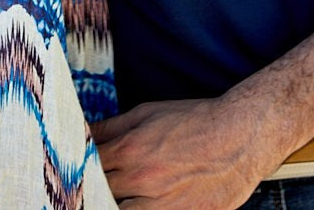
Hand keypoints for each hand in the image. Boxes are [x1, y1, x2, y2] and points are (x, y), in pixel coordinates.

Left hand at [91, 95, 288, 208]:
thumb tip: (83, 134)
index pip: (86, 167)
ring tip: (112, 199)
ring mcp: (163, 204)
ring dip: (112, 206)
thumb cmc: (195, 121)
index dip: (76, 171)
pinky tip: (138, 205)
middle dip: (91, 191)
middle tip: (87, 190)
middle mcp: (142, 180)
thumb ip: (111, 127)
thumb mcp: (147, 113)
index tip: (71, 172)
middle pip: (99, 195)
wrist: (242, 136)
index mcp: (130, 150)